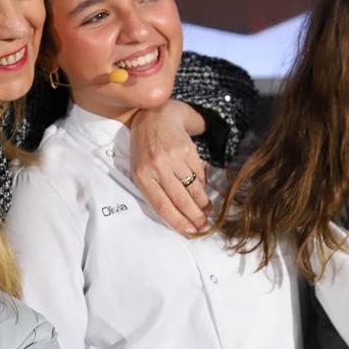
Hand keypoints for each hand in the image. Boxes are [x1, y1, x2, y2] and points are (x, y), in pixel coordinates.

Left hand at [129, 99, 210, 233]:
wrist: (154, 117)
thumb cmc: (145, 148)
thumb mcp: (140, 169)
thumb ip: (154, 190)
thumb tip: (176, 214)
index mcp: (142, 176)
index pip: (161, 205)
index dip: (178, 221)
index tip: (190, 231)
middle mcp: (157, 168)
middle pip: (180, 199)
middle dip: (195, 217)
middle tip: (204, 226)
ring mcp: (173, 159)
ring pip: (193, 188)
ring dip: (202, 203)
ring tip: (207, 210)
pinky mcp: (187, 150)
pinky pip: (198, 174)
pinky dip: (202, 184)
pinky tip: (202, 188)